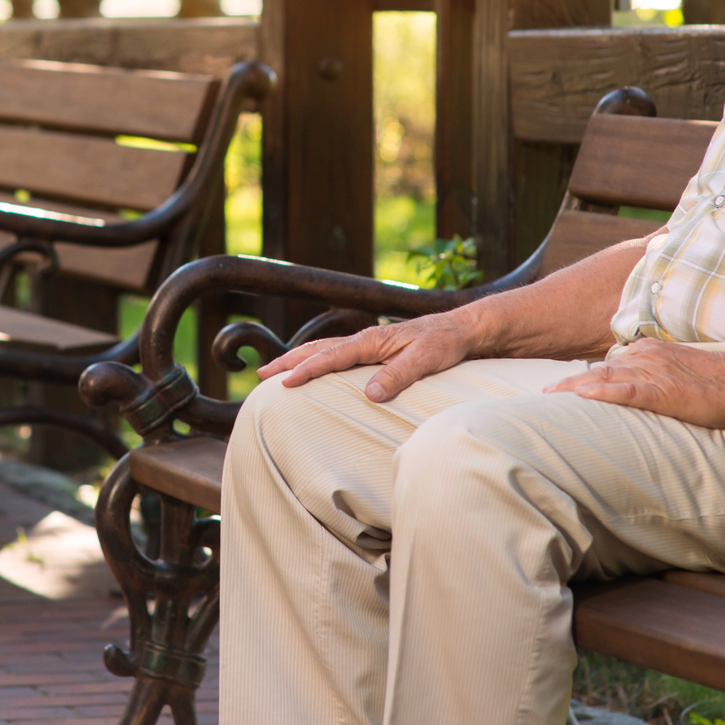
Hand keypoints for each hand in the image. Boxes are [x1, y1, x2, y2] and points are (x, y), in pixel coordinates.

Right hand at [255, 307, 488, 402]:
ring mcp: (368, 344)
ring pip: (324, 349)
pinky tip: (313, 370)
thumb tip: (370, 395)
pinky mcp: (375, 350)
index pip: (331, 357)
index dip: (306, 370)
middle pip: (317, 349)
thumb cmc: (445, 344)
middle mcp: (365, 339)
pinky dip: (317, 360)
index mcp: (372, 341)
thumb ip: (398, 376)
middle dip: (288, 361)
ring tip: (275, 372)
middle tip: (261, 375)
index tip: (284, 382)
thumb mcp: (426, 360)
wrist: (463, 329)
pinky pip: (337, 354)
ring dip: (298, 360)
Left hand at [543, 340, 724, 428]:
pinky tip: (583, 395)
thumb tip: (632, 394)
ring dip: (574, 388)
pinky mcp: (664, 390)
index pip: (604, 365)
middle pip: (595, 370)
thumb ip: (653, 380)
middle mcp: (643, 357)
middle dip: (566, 384)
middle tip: (538, 395)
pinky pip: (628, 389)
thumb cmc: (716, 383)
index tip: (554, 389)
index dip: (579, 379)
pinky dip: (604, 391)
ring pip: (604, 378)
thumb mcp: (677, 376)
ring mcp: (652, 372)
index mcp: (645, 352)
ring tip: (547, 397)